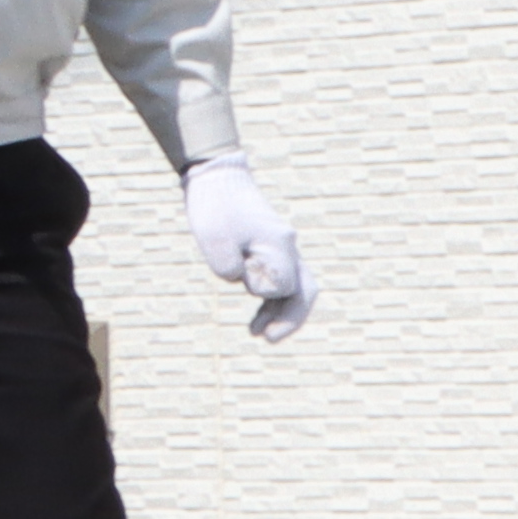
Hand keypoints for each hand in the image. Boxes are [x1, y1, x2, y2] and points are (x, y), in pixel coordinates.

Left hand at [182, 159, 313, 339]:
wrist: (218, 179)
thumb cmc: (216, 207)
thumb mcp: (213, 238)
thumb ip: (228, 267)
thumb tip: (240, 280)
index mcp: (279, 246)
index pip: (282, 286)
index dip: (263, 293)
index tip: (241, 277)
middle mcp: (287, 249)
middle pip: (304, 291)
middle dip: (291, 319)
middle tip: (269, 339)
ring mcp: (281, 250)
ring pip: (294, 290)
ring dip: (280, 314)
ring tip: (257, 334)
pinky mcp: (270, 251)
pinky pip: (281, 283)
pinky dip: (272, 302)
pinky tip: (257, 318)